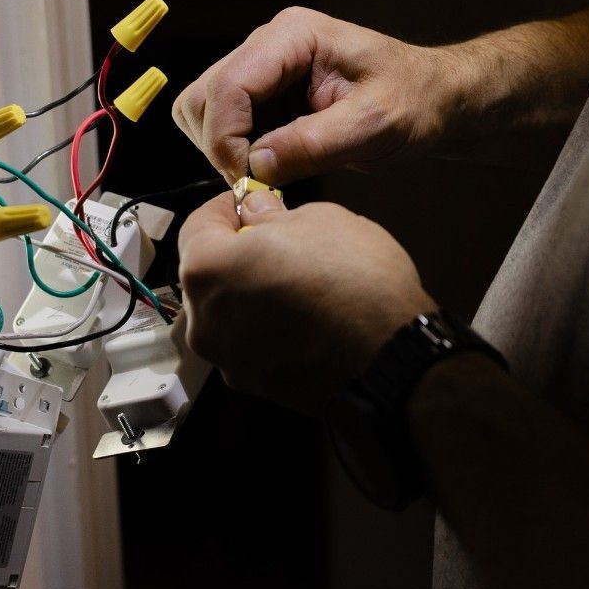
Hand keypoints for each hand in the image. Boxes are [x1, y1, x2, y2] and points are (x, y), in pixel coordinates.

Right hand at [172, 7, 450, 184]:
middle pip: (203, 97)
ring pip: (203, 111)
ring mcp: (262, 68)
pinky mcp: (262, 94)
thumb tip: (255, 166)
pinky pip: (222, 124)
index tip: (249, 181)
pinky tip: (271, 168)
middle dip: (220, 146)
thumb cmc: (415, 101)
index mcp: (294, 36)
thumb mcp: (373, 126)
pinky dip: (234, 152)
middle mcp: (268, 44)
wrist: (433, 99)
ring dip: (223, 150)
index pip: (229, 86)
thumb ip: (313, 144)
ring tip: (267, 176)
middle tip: (257, 183)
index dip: (227, 139)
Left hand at [178, 189, 436, 415]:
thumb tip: (258, 213)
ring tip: (298, 279)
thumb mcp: (318, 219)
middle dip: (238, 253)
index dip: (225, 208)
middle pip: (210, 275)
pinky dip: (269, 328)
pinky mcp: (257, 386)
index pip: (196, 226)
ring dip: (253, 293)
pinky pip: (253, 344)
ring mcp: (229, 360)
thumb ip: (273, 215)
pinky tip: (306, 316)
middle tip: (277, 239)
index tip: (248, 202)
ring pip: (231, 313)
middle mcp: (205, 321)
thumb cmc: (355, 284)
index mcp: (207, 270)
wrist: (391, 359)